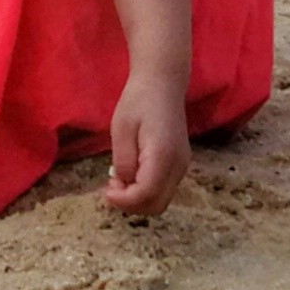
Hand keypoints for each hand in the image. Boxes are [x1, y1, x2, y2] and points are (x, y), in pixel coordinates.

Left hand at [104, 72, 191, 216]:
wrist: (162, 84)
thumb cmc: (138, 101)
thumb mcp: (121, 129)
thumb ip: (123, 160)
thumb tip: (124, 184)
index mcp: (163, 155)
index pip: (146, 194)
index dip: (124, 201)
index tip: (106, 192)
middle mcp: (178, 166)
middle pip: (157, 205)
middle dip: (131, 204)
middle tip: (111, 187)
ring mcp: (182, 166)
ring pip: (161, 200)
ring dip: (139, 199)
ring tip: (119, 179)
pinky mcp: (180, 164)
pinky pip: (164, 188)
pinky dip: (147, 191)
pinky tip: (131, 173)